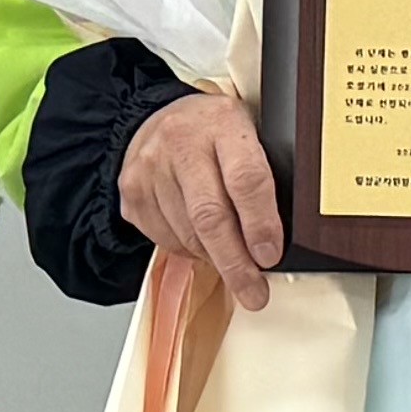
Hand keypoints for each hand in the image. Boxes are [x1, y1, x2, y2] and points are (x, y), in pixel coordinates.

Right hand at [119, 93, 283, 316]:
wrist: (155, 118)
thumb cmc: (213, 133)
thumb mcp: (248, 135)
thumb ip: (261, 177)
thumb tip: (278, 239)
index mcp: (223, 123)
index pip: (246, 179)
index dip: (261, 225)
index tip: (270, 257)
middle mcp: (181, 142)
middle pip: (210, 216)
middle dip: (236, 263)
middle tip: (254, 292)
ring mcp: (151, 168)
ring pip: (187, 235)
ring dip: (214, 260)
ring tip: (232, 265)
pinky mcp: (132, 191)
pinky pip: (165, 239)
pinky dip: (189, 252)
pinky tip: (202, 245)